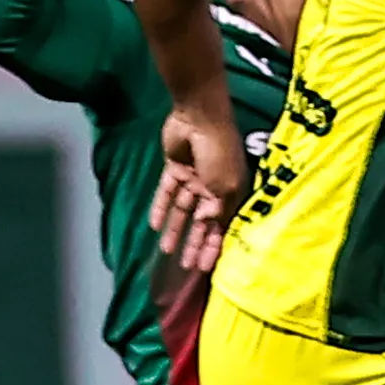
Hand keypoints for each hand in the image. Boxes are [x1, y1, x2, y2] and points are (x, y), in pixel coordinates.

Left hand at [151, 156, 228, 272]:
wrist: (199, 117)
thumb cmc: (219, 152)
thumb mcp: (225, 185)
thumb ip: (216, 208)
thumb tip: (206, 224)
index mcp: (230, 193)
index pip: (222, 226)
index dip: (213, 247)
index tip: (205, 267)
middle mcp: (212, 189)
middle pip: (201, 222)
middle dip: (194, 243)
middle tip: (184, 266)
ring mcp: (193, 179)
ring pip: (182, 210)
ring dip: (175, 230)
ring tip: (166, 250)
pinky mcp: (174, 169)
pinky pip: (166, 193)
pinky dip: (160, 207)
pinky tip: (154, 225)